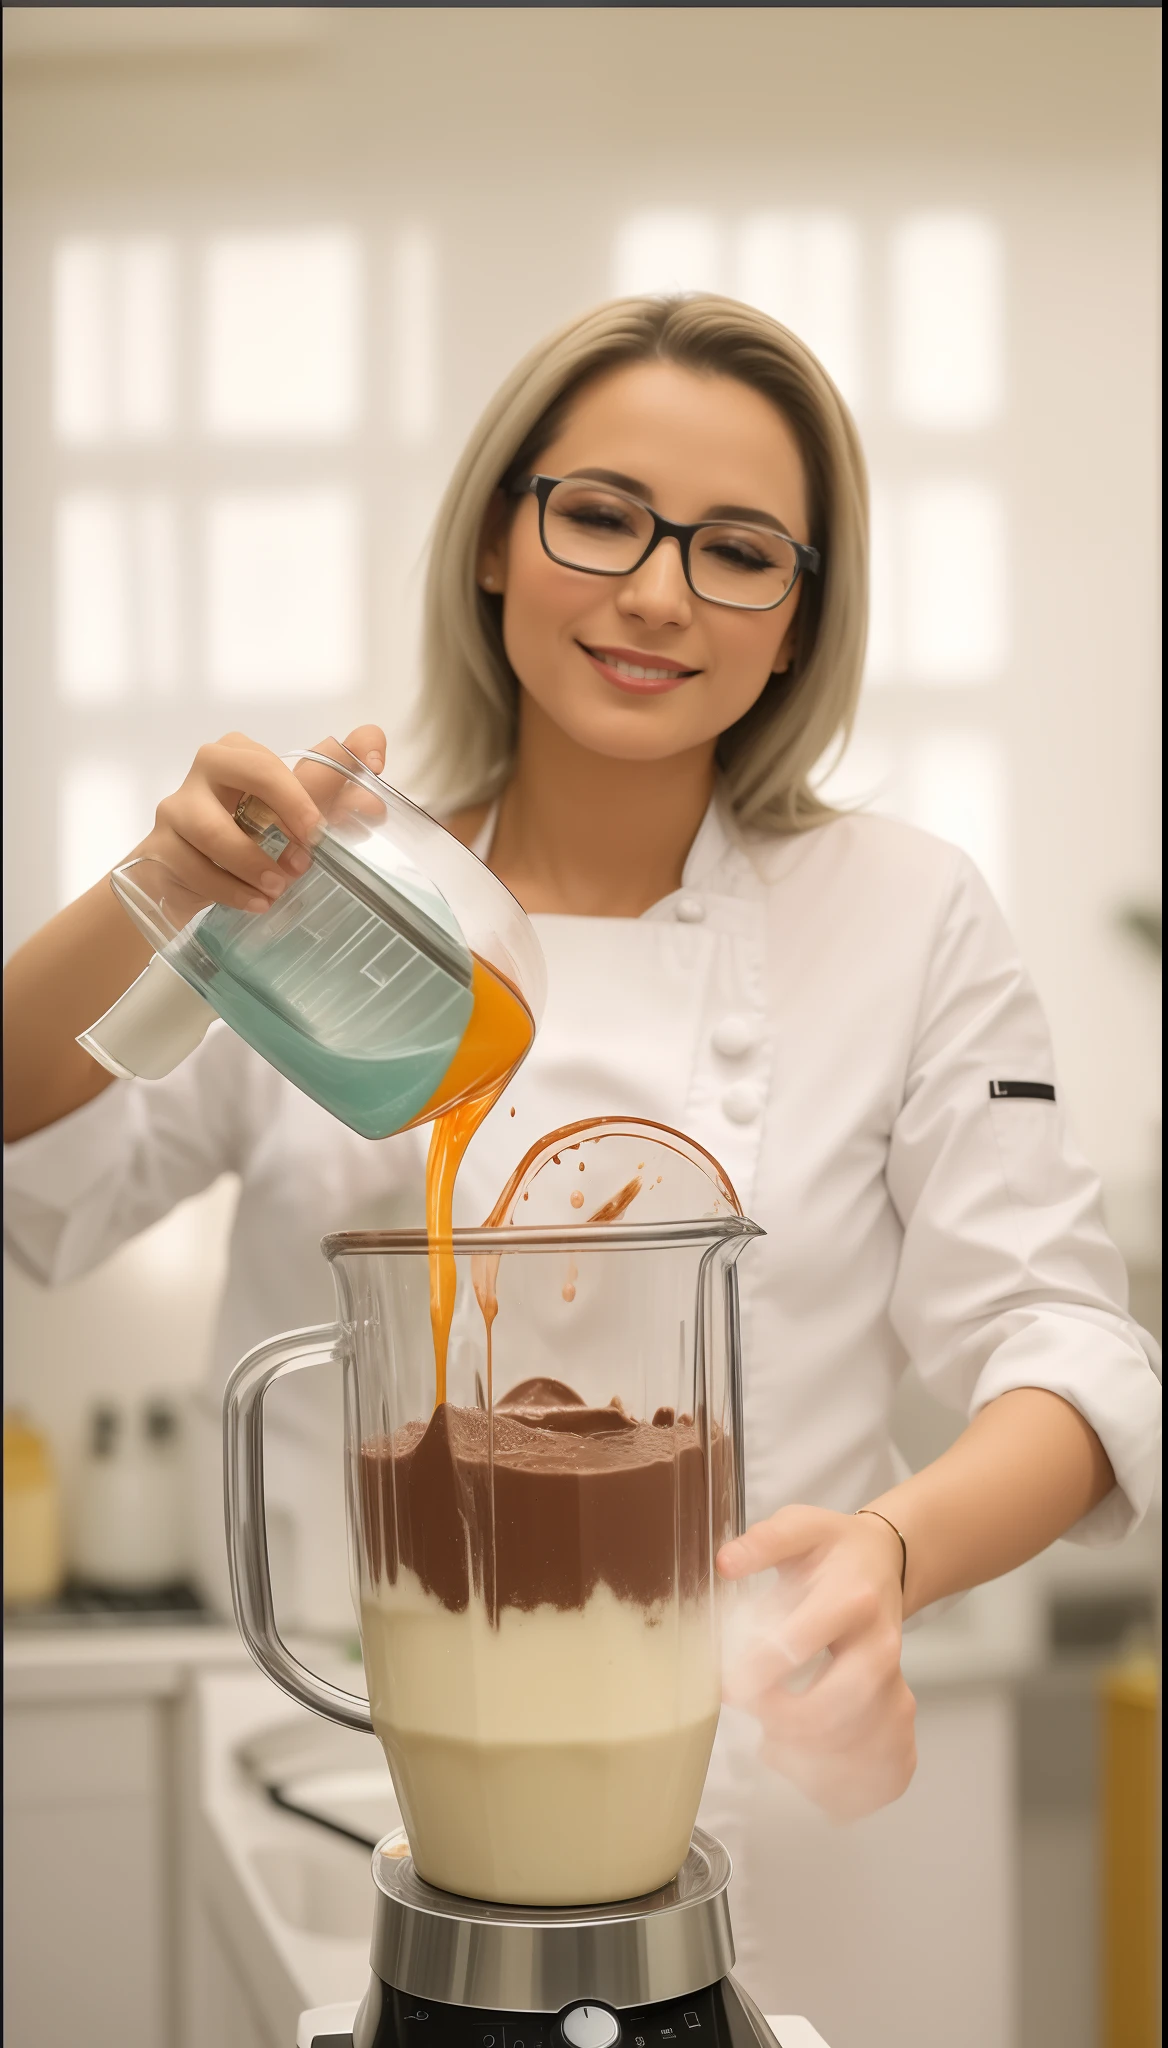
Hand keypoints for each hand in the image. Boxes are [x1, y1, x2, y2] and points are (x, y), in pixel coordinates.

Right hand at [133, 725, 387, 913]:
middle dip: (289, 808)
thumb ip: (333, 786)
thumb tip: (375, 749)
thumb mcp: (292, 815)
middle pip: (248, 770)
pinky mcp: (158, 848)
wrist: (181, 881)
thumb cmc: (243, 838)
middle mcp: (207, 769)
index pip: (280, 757)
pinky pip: (194, 867)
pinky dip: (230, 890)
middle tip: (311, 850)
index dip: (321, 785)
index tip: (352, 818)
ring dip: (252, 861)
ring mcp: (176, 807)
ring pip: (212, 828)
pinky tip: (256, 903)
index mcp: (241, 753)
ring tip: (279, 888)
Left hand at [717, 1506, 916, 1820]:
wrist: (886, 1563)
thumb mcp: (800, 1527)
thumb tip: (725, 1563)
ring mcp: (897, 1685)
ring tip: (769, 1738)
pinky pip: (877, 1768)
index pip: (798, 1647)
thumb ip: (762, 1542)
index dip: (753, 1674)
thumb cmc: (834, 1551)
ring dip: (801, 1755)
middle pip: (829, 1711)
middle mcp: (881, 1648)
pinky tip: (802, 1758)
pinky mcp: (902, 1714)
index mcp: (852, 1600)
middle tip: (748, 1711)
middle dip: (778, 1721)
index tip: (725, 1685)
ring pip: (850, 1747)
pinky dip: (836, 1780)